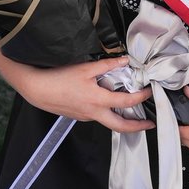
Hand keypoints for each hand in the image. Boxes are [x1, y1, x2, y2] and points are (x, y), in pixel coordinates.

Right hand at [19, 55, 153, 132]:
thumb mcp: (86, 68)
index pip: (126, 102)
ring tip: (133, 112)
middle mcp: (94, 113)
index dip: (140, 97)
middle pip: (120, 126)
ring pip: (108, 122)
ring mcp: (86, 117)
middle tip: (149, 124)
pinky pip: (98, 117)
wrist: (38, 89)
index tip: (148, 92)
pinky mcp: (79, 116)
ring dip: (122, 120)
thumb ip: (107, 65)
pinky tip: (109, 104)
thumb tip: (124, 61)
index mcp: (98, 101)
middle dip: (137, 127)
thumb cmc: (59, 79)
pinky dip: (108, 113)